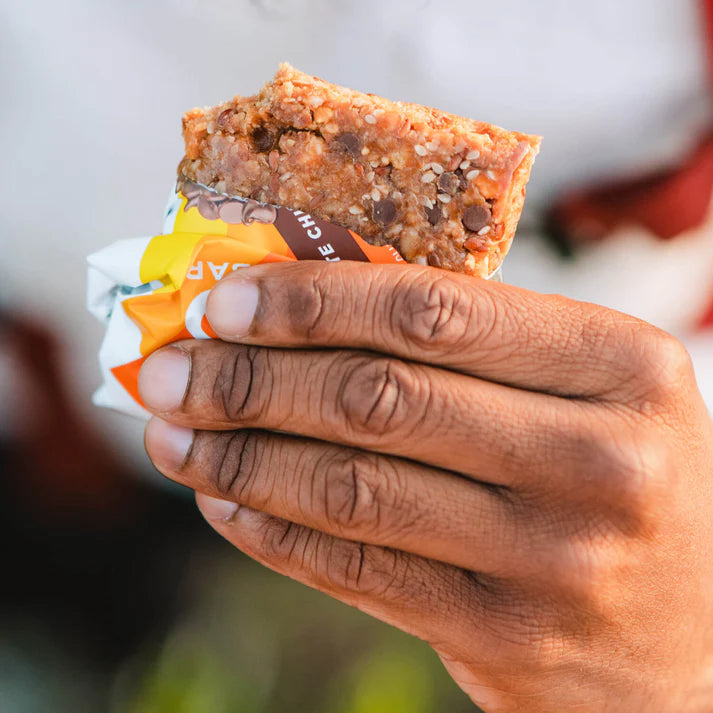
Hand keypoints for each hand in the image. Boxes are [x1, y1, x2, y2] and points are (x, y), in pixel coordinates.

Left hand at [138, 261, 712, 711]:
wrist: (697, 634)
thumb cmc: (619, 476)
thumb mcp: (581, 390)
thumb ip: (466, 348)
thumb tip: (305, 309)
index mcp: (619, 367)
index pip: (433, 311)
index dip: (313, 301)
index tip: (225, 298)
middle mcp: (597, 459)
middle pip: (380, 400)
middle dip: (251, 378)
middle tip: (170, 366)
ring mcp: (553, 558)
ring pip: (355, 490)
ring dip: (242, 456)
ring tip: (171, 432)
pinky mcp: (508, 636)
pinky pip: (360, 572)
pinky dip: (274, 529)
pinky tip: (223, 498)